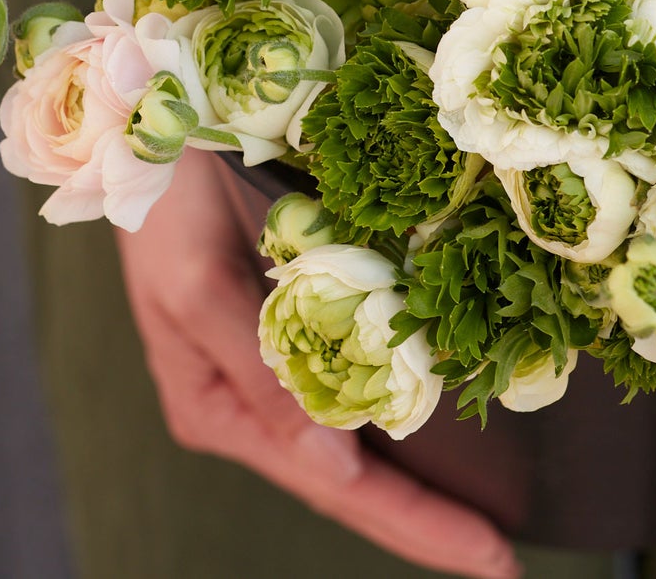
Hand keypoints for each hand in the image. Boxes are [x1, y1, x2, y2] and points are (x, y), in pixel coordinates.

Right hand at [115, 149, 520, 578]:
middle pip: (354, 475)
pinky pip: (364, 373)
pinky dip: (408, 403)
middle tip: (505, 563)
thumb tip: (330, 461)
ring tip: (491, 517)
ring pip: (364, 434)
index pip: (335, 484)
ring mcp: (278, 360)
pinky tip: (453, 421)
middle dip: (428, 521)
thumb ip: (260, 372)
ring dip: (424, 477)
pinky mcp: (301, 312)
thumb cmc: (164, 200)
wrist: (150, 121)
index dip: (415, 523)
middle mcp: (254, 399)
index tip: (488, 557)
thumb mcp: (199, 285)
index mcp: (220, 407)